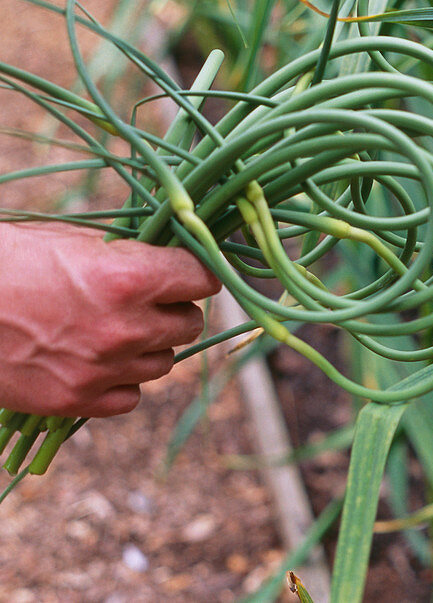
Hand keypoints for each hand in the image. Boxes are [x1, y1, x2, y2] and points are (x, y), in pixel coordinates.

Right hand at [0, 223, 220, 416]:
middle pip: (189, 324)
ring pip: (164, 362)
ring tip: (117, 329)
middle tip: (150, 301)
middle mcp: (125, 327)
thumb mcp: (76, 241)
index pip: (203, 279)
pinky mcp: (75, 400)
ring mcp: (102, 369)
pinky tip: (100, 361)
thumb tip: (175, 258)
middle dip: (174, 310)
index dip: (195, 274)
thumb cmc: (10, 259)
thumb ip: (131, 257)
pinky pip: (130, 397)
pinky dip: (122, 382)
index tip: (187, 273)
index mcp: (130, 278)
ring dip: (150, 346)